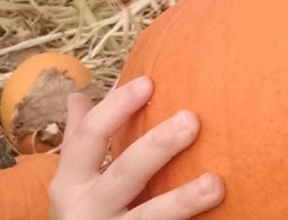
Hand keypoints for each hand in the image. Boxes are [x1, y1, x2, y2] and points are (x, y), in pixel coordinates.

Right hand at [49, 76, 224, 219]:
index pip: (89, 136)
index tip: (148, 82)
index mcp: (71, 183)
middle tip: (192, 119)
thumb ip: (79, 141)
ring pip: (149, 218)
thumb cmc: (81, 214)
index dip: (116, 108)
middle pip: (125, 174)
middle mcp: (89, 210)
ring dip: (183, 200)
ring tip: (216, 184)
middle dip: (158, 146)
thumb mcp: (71, 182)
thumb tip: (78, 94)